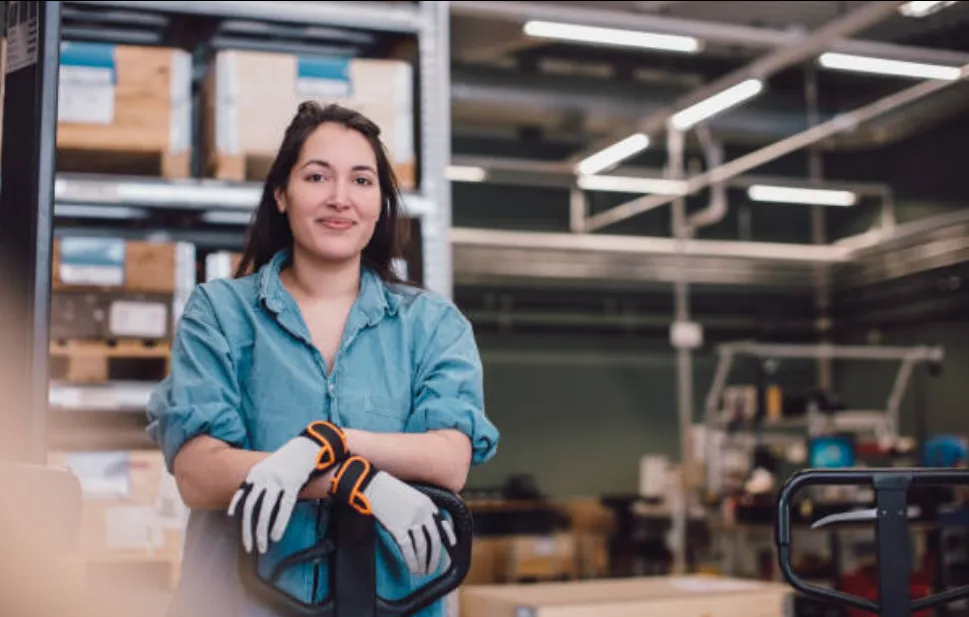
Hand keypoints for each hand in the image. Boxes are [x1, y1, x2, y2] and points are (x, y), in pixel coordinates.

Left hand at [229, 420, 347, 553]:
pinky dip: (278, 525)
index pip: (243, 496)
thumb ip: (260, 481)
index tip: (233, 522)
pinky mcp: (292, 483)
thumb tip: (253, 501)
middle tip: (249, 547)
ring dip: (261, 532)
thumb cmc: (291, 459)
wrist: (309, 445)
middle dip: (248, 531)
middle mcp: (264, 476)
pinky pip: (284, 508)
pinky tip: (276, 536)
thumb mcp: (270, 467)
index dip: (236, 510)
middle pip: (251, 508)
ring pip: (265, 511)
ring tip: (263, 547)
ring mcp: (278, 480)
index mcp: (256, 473)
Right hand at [329, 456, 456, 575]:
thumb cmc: (391, 490)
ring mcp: (411, 521)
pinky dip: (411, 561)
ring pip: (422, 547)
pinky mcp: (398, 528)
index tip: (452, 545)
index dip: (448, 536)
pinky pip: (408, 549)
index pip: (442, 523)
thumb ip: (423, 508)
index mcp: (428, 504)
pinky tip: (412, 568)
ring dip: (423, 562)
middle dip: (435, 557)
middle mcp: (423, 514)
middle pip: (434, 540)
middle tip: (433, 568)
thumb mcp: (413, 495)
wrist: (374, 486)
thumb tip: (426, 525)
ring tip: (422, 572)